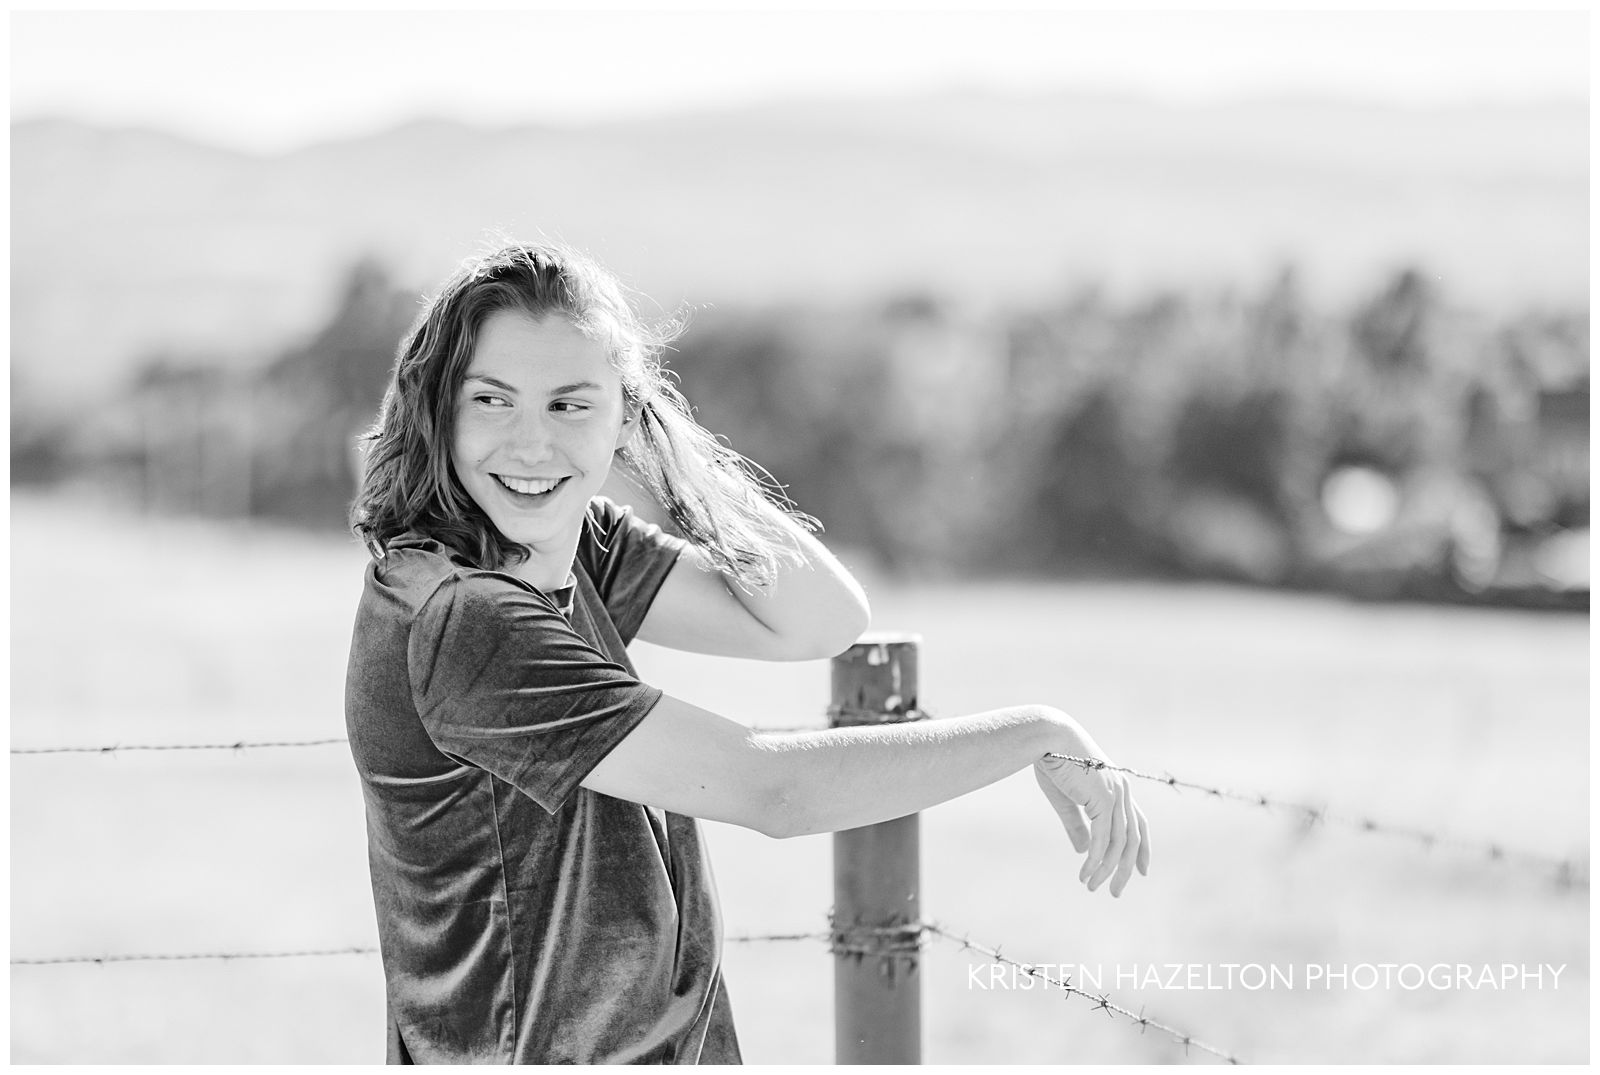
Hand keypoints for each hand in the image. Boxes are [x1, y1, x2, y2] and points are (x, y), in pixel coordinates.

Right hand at [1035, 749, 1150, 896]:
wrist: (1046, 738)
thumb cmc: (1053, 761)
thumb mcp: (1066, 798)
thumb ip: (1077, 824)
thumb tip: (1082, 851)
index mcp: (1117, 787)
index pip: (1138, 823)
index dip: (1142, 848)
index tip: (1142, 871)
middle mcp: (1122, 791)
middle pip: (1133, 839)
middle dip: (1125, 869)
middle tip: (1115, 892)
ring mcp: (1115, 795)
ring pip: (1119, 843)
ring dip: (1106, 870)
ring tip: (1092, 887)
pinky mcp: (1102, 799)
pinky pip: (1102, 838)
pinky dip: (1095, 859)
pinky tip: (1085, 874)